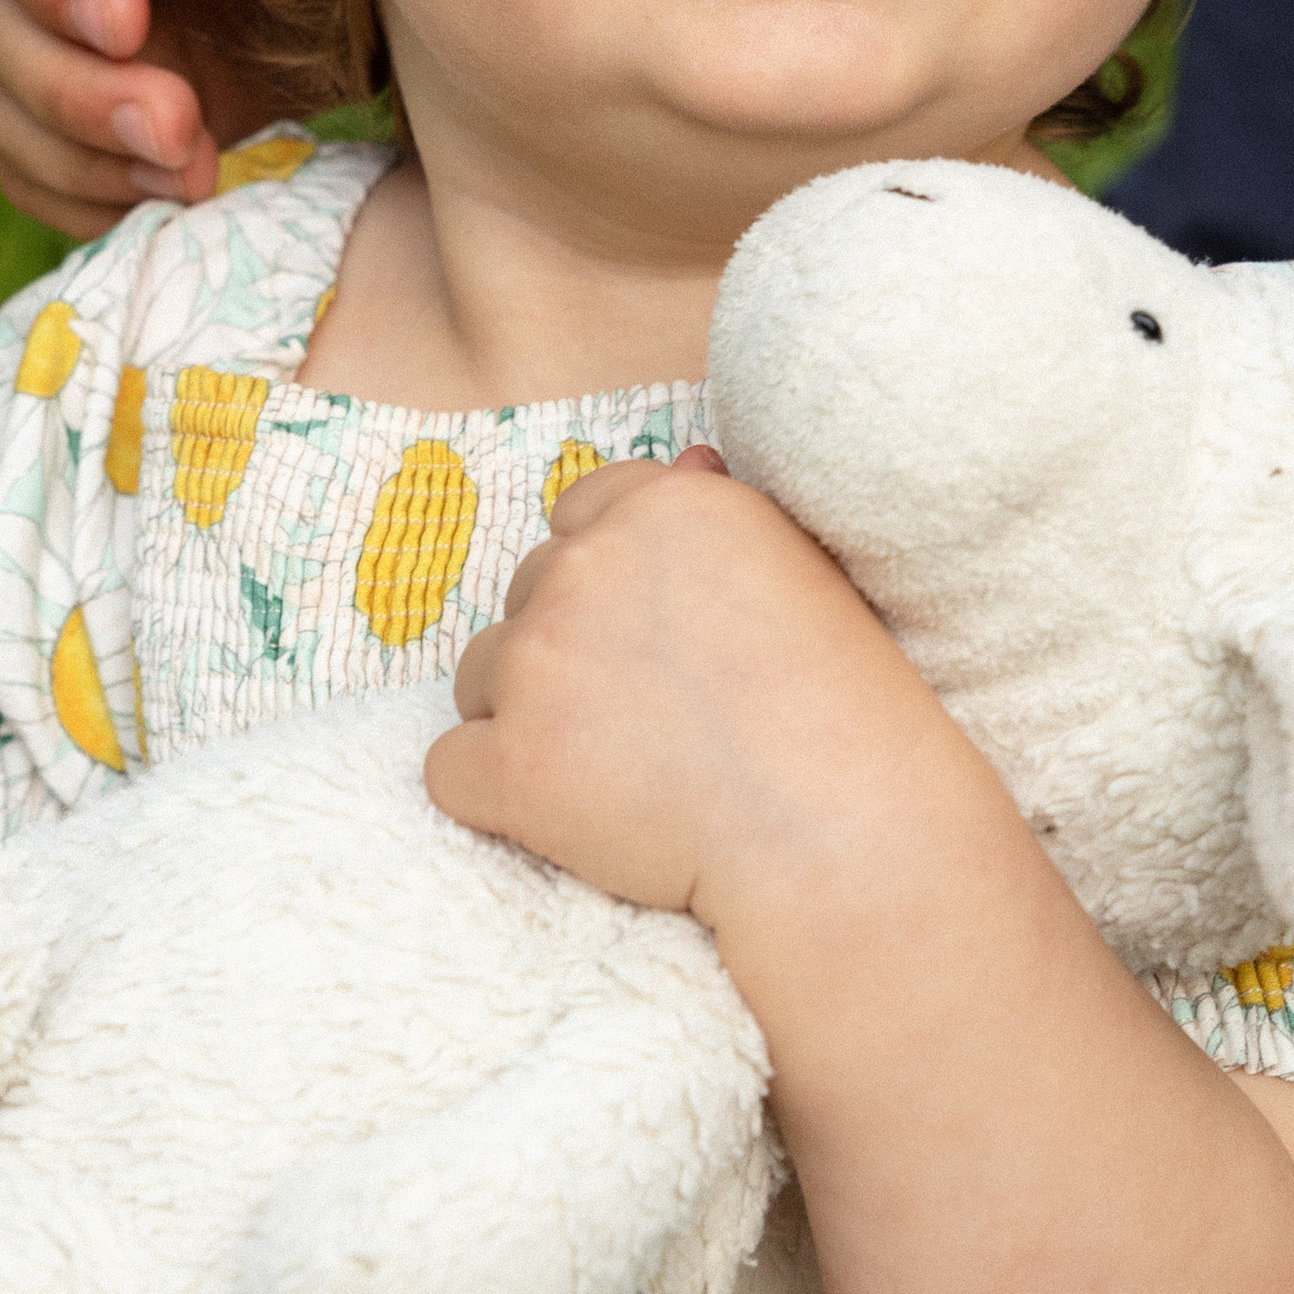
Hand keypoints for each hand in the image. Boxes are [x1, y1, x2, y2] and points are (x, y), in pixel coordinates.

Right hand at [0, 0, 289, 235]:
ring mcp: (70, 35)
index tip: (126, 24)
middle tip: (179, 130)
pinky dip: (92, 201)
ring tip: (195, 174)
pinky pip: (40, 172)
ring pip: (1, 109)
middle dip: (78, 94)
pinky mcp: (99, 109)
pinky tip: (178, 197)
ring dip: (85, 160)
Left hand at [424, 449, 940, 926]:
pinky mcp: (512, 759)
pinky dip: (496, 799)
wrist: (840, 833)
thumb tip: (687, 460)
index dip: (608, 588)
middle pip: (524, 598)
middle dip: (568, 656)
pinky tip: (574, 820)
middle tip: (654, 724)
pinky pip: (451, 770)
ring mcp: (541, 661)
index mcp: (662, 508)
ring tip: (622, 774)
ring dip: (527, 721)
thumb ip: (720, 517)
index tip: (654, 646)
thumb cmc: (842, 712)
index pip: (576, 516)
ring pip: (481, 679)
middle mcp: (587, 565)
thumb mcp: (802, 574)